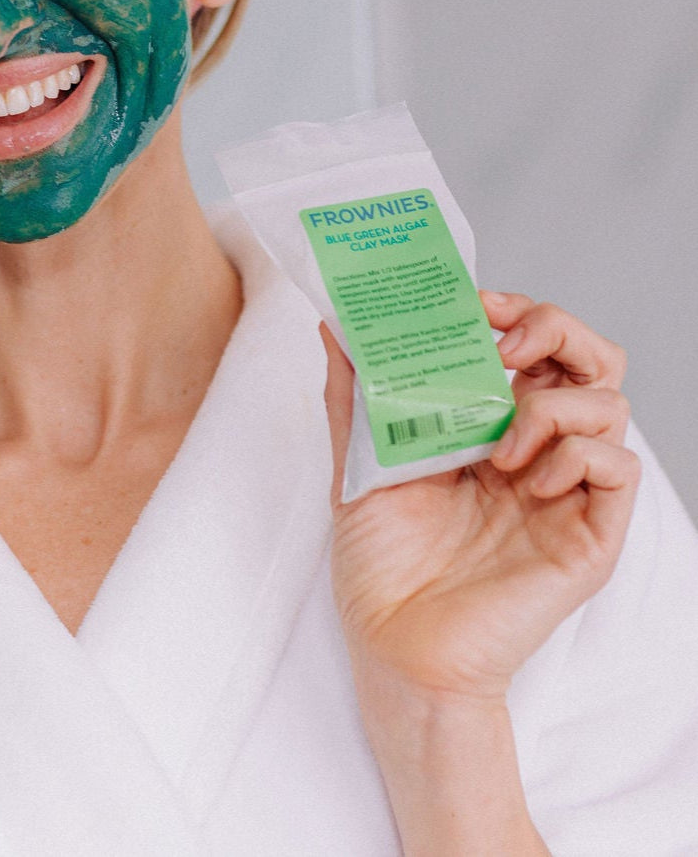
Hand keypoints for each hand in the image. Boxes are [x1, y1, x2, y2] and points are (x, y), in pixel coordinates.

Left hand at [322, 292, 638, 701]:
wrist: (395, 648)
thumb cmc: (381, 565)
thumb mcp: (357, 464)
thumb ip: (352, 395)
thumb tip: (333, 324)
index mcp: (488, 427)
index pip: (530, 347)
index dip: (514, 310)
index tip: (474, 301)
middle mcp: (536, 450)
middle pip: (588, 359)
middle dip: (555, 327)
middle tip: (505, 341)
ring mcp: (566, 491)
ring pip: (609, 403)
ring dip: (553, 401)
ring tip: (500, 443)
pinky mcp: (589, 535)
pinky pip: (618, 467)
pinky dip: (576, 452)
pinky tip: (526, 476)